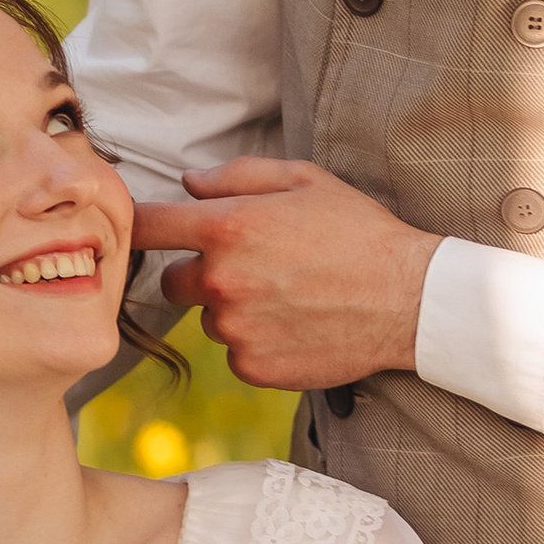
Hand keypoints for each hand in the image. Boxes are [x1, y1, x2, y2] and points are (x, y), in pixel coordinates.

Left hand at [132, 160, 438, 391]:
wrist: (408, 298)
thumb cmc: (358, 231)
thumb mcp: (303, 180)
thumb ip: (236, 176)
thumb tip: (189, 183)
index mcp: (227, 228)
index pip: (148, 226)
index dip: (136, 226)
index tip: (135, 231)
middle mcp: (221, 281)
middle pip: (171, 281)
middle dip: (199, 273)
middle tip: (250, 267)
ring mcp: (235, 329)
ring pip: (209, 319)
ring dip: (232, 309)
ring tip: (287, 297)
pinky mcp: (253, 366)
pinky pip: (235, 353)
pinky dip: (256, 342)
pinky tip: (296, 326)